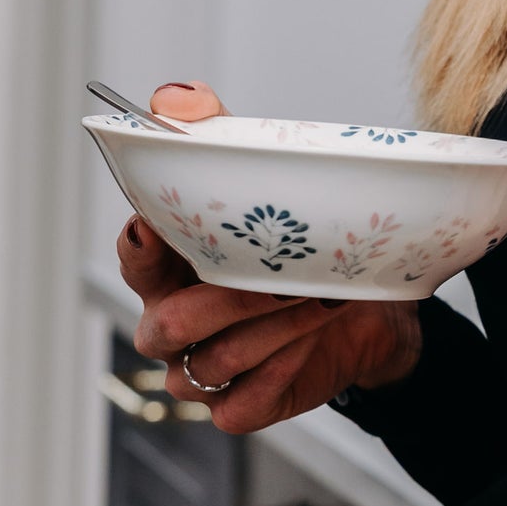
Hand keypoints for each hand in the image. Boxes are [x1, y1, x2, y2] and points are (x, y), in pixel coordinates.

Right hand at [117, 82, 422, 433]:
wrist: (373, 305)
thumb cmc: (304, 244)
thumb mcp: (267, 179)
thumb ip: (215, 129)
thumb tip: (173, 99)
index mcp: (169, 266)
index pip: (133, 257)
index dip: (140, 246)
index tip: (155, 226)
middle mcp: (173, 322)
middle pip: (167, 324)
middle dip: (228, 299)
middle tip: (283, 276)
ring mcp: (200, 370)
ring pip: (211, 361)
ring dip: (272, 327)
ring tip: (321, 298)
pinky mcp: (238, 406)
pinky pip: (239, 405)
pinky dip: (279, 371)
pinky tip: (312, 340)